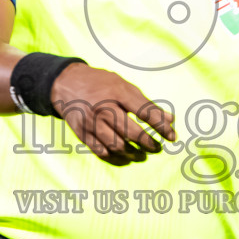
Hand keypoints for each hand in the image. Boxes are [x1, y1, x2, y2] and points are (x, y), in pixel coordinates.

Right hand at [50, 64, 175, 164]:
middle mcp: (103, 107)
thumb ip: (146, 103)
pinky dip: (114, 155)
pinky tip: (122, 153)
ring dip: (132, 152)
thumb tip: (170, 120)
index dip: (161, 127)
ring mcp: (91, 121)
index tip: (172, 136)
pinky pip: (100, 151)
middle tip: (156, 147)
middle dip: (148, 143)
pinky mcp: (81, 132)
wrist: (66, 83)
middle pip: (131, 132)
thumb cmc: (101, 84)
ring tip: (139, 152)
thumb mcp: (124, 86)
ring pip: (116, 145)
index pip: (145, 112)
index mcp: (117, 92)